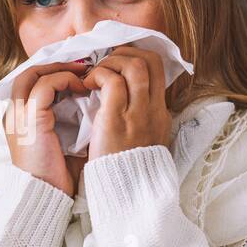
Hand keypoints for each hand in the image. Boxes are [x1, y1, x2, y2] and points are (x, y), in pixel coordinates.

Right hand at [3, 61, 90, 198]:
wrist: (48, 197)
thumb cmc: (59, 176)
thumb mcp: (63, 141)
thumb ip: (70, 119)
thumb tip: (94, 99)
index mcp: (17, 120)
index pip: (30, 83)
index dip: (53, 72)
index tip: (80, 72)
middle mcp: (12, 114)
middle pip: (28, 72)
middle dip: (57, 64)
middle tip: (83, 65)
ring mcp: (17, 116)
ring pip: (33, 73)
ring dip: (61, 69)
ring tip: (84, 72)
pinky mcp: (29, 119)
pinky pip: (45, 85)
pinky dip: (65, 80)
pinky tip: (82, 87)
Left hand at [81, 45, 171, 159]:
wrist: (126, 195)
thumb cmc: (126, 169)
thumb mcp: (142, 141)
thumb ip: (138, 118)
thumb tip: (122, 97)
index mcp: (160, 114)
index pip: (158, 69)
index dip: (136, 56)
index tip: (117, 62)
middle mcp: (154, 110)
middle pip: (151, 59)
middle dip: (125, 52)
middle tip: (105, 62)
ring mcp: (137, 114)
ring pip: (135, 65)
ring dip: (111, 61)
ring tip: (95, 74)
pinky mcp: (117, 120)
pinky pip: (112, 82)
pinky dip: (99, 75)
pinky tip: (87, 85)